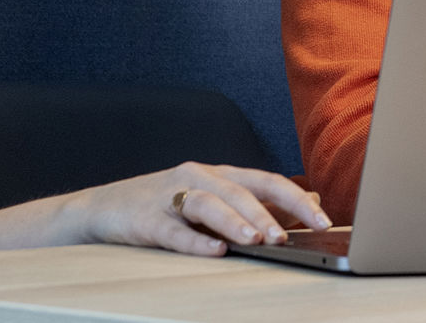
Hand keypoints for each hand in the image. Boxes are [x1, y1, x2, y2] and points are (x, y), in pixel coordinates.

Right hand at [67, 162, 332, 255]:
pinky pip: (173, 230)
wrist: (103, 209)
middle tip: (289, 236)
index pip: (266, 181)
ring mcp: (171, 196)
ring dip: (235, 221)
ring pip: (208, 203)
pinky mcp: (146, 219)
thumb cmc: (165, 208)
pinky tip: (214, 251)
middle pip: (240, 190)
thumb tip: (312, 200)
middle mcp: (198, 178)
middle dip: (268, 213)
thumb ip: (262, 203)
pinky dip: (194, 241)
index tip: (323, 221)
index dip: (296, 200)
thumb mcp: (216, 201)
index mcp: (219, 175)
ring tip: (256, 241)